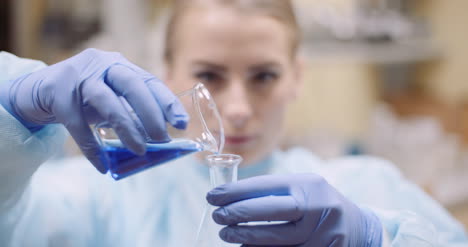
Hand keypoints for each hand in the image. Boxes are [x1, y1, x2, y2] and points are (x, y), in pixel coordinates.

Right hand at [0, 48, 187, 172]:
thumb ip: (131, 113)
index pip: (149, 81)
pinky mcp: (56, 93)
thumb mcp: (111, 100)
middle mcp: (101, 65)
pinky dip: (91, 148)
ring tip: (140, 150)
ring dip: (127, 129)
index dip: (167, 102)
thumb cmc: (83, 98)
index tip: (182, 123)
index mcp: (119, 65)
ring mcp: (77, 76)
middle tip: (163, 138)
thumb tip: (160, 138)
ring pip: (108, 103)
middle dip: (151, 113)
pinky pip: (77, 125)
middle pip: (132, 85)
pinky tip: (102, 166)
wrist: (37, 91)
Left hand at [207, 174, 381, 246]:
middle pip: (271, 211)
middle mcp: (318, 207)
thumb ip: (274, 193)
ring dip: (246, 238)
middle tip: (217, 216)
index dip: (236, 192)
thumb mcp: (302, 190)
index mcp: (309, 185)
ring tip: (226, 234)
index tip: (213, 196)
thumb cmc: (318, 204)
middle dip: (239, 214)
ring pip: (276, 239)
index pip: (266, 186)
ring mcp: (323, 233)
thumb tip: (231, 199)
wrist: (358, 228)